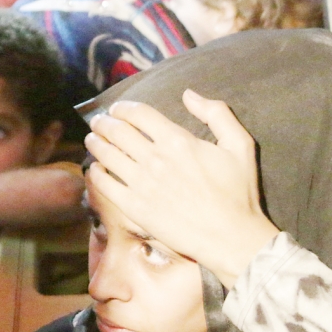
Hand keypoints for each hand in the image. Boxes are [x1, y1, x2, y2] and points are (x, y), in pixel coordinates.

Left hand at [84, 90, 278, 288]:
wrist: (230, 237)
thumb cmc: (238, 192)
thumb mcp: (240, 145)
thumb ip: (217, 113)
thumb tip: (189, 94)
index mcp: (178, 140)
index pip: (138, 114)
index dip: (123, 107)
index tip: (117, 109)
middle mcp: (155, 159)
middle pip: (117, 131)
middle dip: (103, 122)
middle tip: (98, 122)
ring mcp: (142, 184)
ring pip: (107, 155)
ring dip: (95, 143)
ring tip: (91, 139)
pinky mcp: (135, 208)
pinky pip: (105, 186)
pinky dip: (96, 173)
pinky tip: (95, 169)